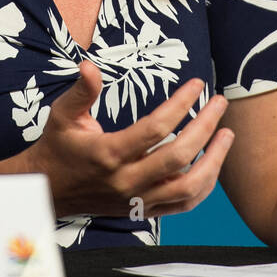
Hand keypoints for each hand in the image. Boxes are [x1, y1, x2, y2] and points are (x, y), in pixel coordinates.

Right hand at [23, 60, 234, 220]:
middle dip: (206, 126)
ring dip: (214, 161)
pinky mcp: (143, 211)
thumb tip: (90, 65)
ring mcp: (137, 200)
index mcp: (108, 154)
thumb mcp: (63, 114)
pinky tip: (213, 164)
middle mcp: (126, 181)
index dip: (181, 103)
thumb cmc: (59, 146)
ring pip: (188, 187)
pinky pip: (183, 204)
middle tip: (220, 103)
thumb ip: (81, 91)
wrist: (49, 190)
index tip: (197, 84)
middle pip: (179, 156)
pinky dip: (204, 186)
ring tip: (227, 134)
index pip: (156, 127)